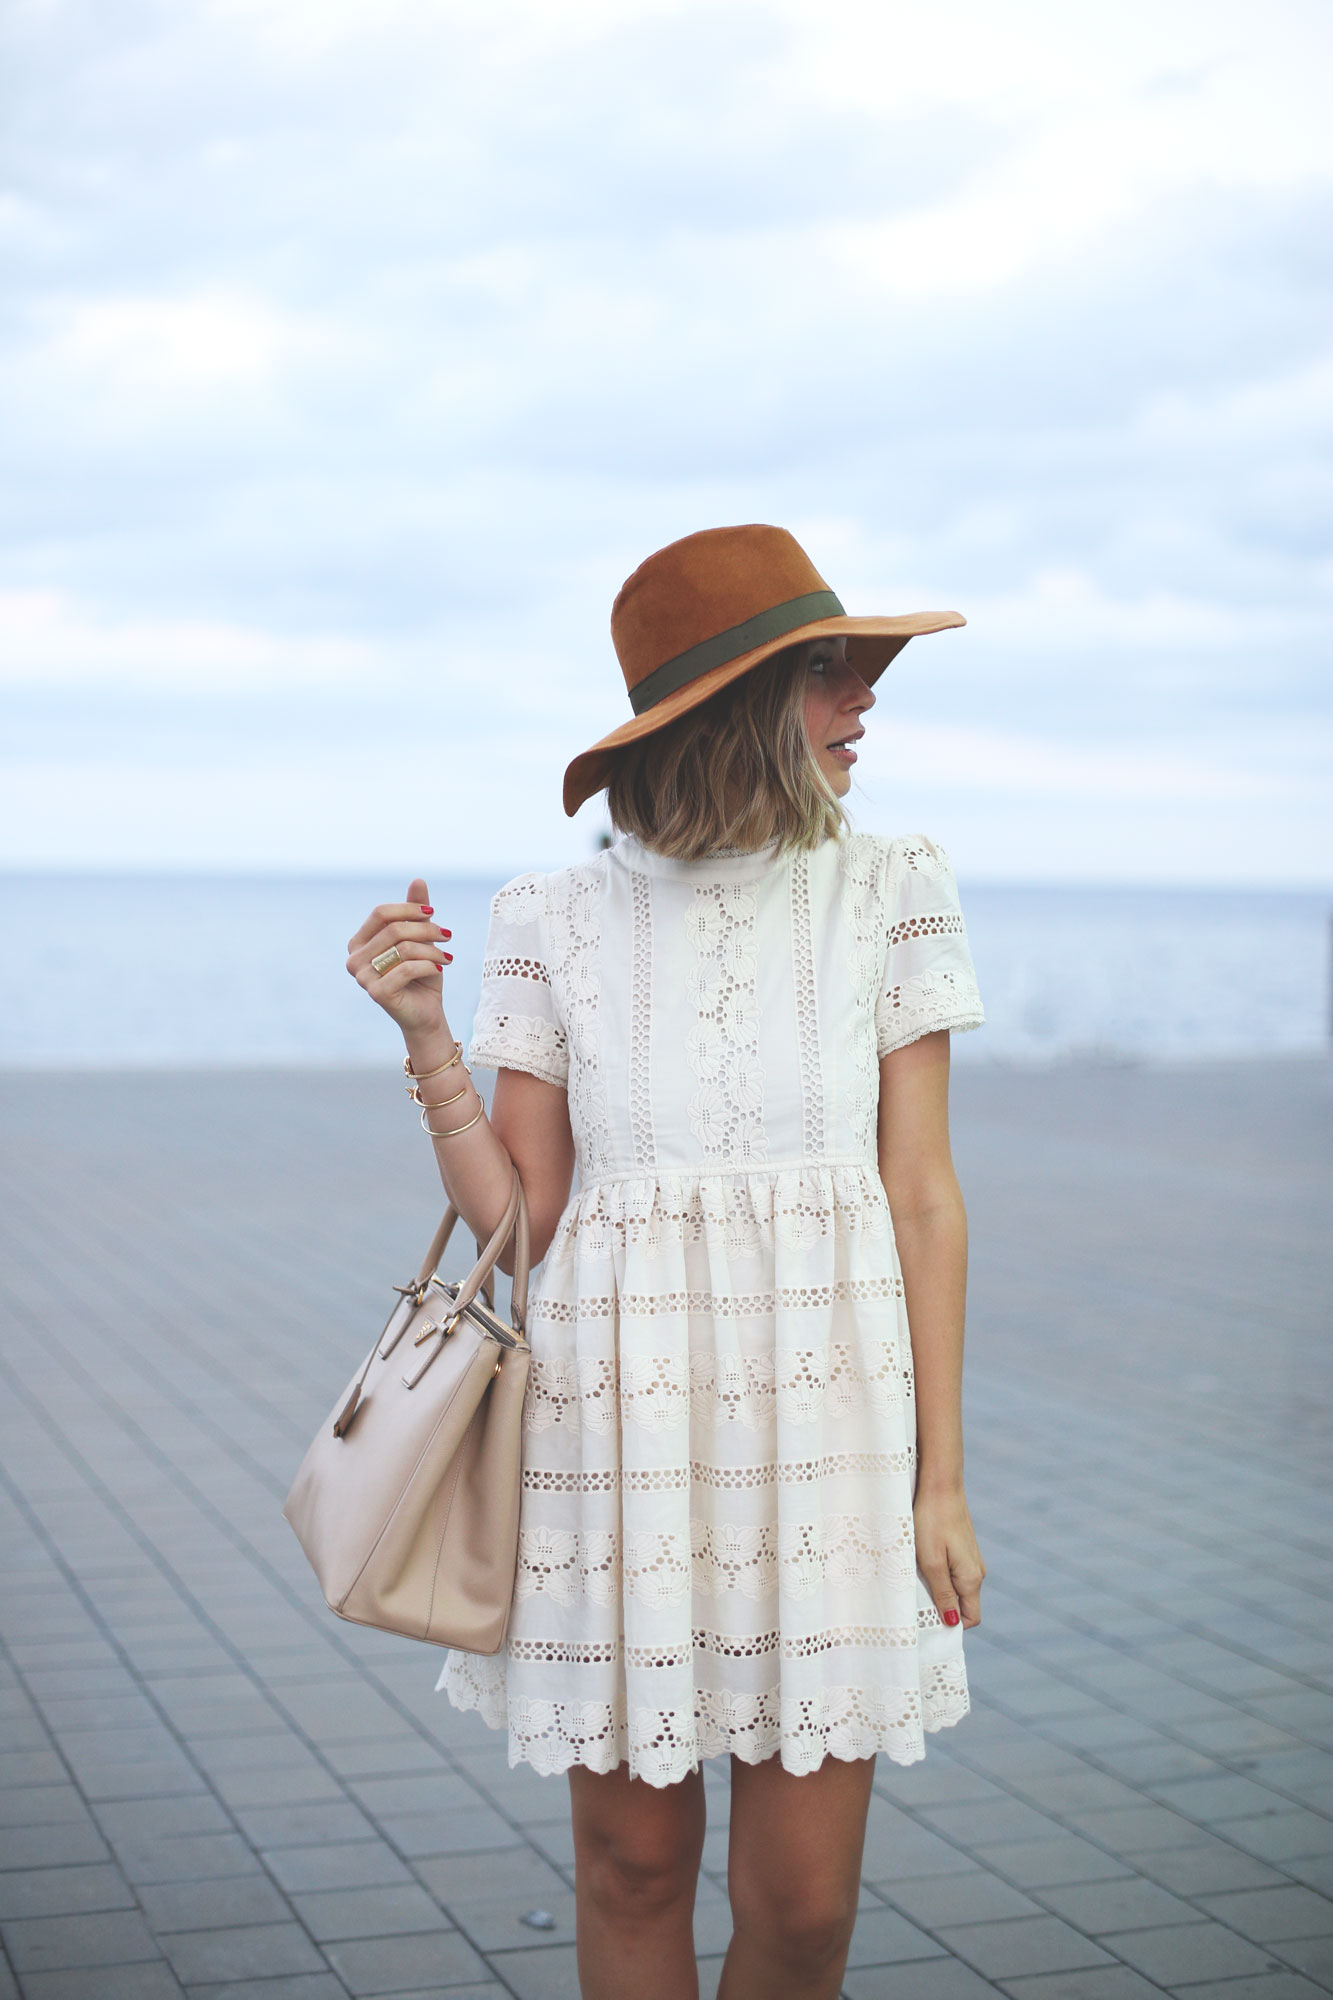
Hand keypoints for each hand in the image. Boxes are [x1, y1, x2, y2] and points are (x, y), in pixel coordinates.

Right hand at [347, 876, 451, 1035]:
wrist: (426, 1013)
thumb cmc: (421, 973)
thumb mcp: (421, 939)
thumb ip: (416, 912)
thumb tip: (418, 880)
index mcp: (359, 942)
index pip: (381, 913)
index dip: (409, 909)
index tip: (433, 913)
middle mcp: (354, 959)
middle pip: (394, 929)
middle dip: (427, 930)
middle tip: (448, 937)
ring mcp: (362, 978)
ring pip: (403, 948)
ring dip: (432, 950)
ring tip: (446, 957)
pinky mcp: (376, 993)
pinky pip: (407, 969)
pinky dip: (430, 966)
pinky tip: (440, 969)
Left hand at [914, 1485, 985, 1629]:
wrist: (940, 1484)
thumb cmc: (932, 1522)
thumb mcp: (932, 1562)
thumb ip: (943, 1594)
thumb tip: (951, 1623)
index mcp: (972, 1578)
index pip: (971, 1618)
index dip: (951, 1623)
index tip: (927, 1617)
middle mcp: (976, 1571)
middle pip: (962, 1603)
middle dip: (941, 1606)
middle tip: (917, 1595)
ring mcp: (970, 1558)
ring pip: (955, 1586)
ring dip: (937, 1587)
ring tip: (916, 1574)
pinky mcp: (961, 1547)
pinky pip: (952, 1571)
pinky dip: (938, 1572)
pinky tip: (921, 1559)